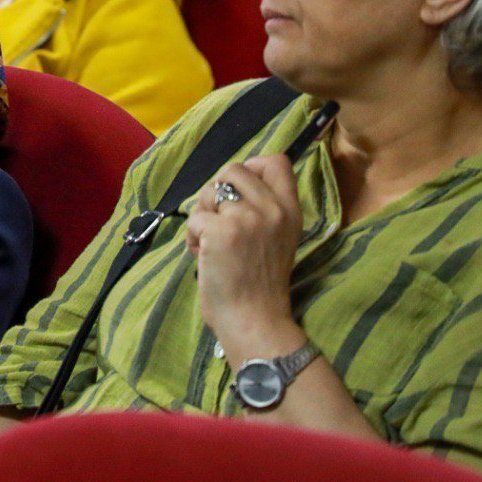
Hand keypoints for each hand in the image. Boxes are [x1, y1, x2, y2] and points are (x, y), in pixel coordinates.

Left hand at [183, 154, 302, 349]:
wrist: (254, 319)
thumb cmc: (259, 284)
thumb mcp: (278, 238)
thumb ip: (264, 209)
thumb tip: (230, 183)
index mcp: (290, 210)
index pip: (276, 161)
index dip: (252, 167)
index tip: (239, 192)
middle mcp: (273, 209)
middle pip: (233, 169)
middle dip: (216, 192)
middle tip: (218, 221)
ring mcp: (247, 218)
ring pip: (209, 191)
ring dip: (202, 214)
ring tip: (210, 242)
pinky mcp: (221, 230)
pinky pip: (194, 217)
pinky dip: (191, 237)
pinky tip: (202, 256)